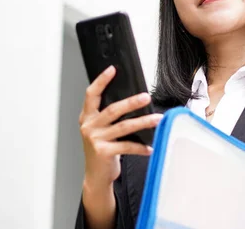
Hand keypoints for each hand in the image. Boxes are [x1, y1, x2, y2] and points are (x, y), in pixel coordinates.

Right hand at [79, 65, 161, 188]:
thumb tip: (134, 101)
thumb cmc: (102, 150)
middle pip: (113, 109)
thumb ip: (109, 117)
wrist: (96, 176)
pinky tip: (151, 146)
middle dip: (131, 102)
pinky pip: (127, 146)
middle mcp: (89, 126)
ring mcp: (95, 139)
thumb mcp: (101, 130)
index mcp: (87, 117)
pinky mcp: (104, 152)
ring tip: (157, 118)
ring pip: (124, 126)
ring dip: (143, 122)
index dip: (101, 81)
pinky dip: (141, 146)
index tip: (112, 69)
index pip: (92, 94)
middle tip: (146, 97)